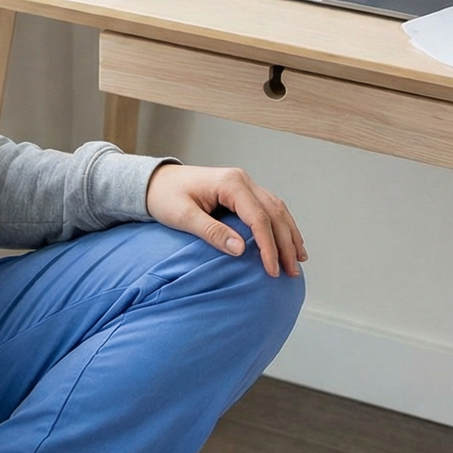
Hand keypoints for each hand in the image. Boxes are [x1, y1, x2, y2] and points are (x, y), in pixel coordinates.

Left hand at [145, 163, 305, 276]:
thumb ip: (212, 232)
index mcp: (230, 183)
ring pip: (276, 209)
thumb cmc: (164, 196)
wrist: (154, 181)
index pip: (258, 218)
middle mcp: (242, 180)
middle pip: (274, 213)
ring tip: (298, 260)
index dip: (268, 246)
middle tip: (291, 271)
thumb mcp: (183, 216)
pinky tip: (287, 241)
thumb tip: (241, 250)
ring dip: (289, 234)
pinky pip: (268, 207)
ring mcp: (244, 184)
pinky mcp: (241, 191)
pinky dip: (280, 225)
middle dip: (285, 244)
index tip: (272, 270)